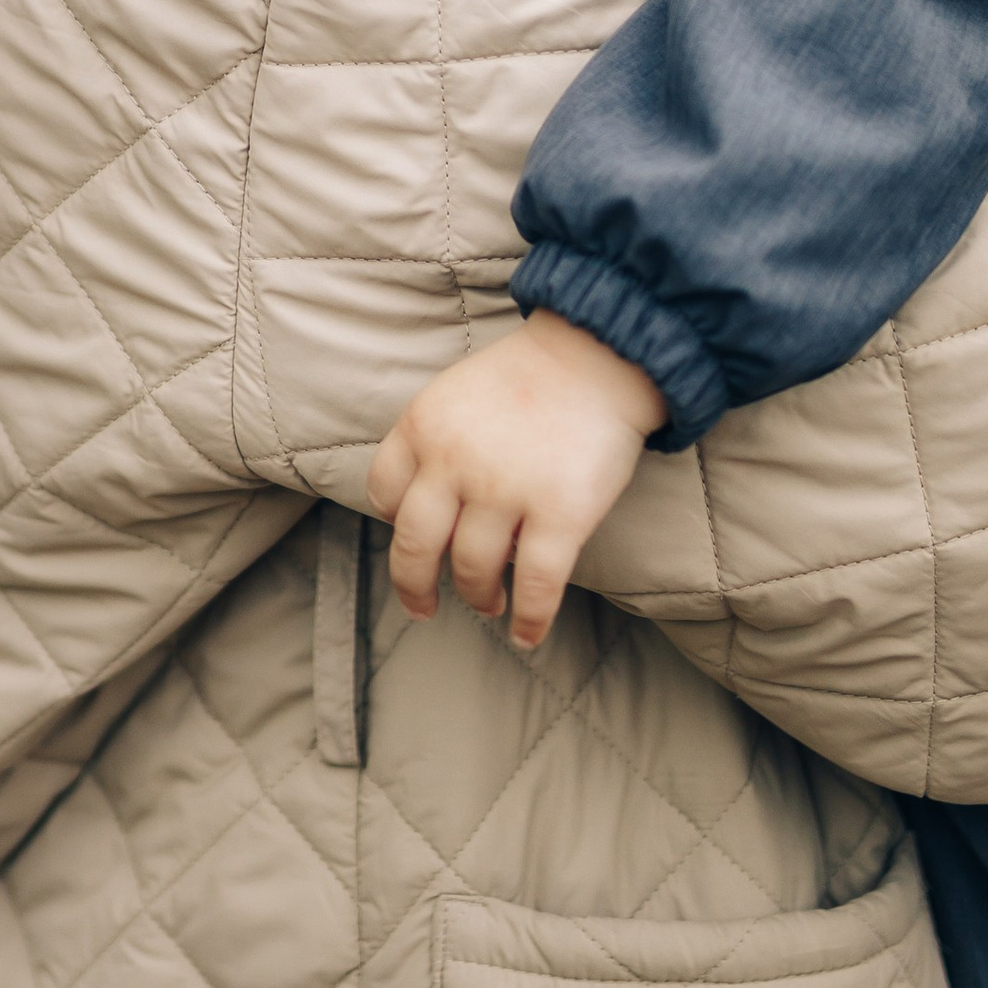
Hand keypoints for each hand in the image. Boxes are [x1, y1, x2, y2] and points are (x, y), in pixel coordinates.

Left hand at [367, 313, 667, 649]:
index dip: (394, 523)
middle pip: (414, 545)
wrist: (602, 353)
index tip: (412, 539)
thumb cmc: (531, 374)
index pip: (384, 491)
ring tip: (489, 603)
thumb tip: (427, 506)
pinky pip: (538, 586)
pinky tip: (527, 634)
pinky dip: (530, 619)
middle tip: (422, 606)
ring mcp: (506, 490)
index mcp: (424, 425)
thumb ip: (433, 439)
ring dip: (478, 597)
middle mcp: (454, 461)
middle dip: (414, 586)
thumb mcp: (456, 390)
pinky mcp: (561, 514)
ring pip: (473, 570)